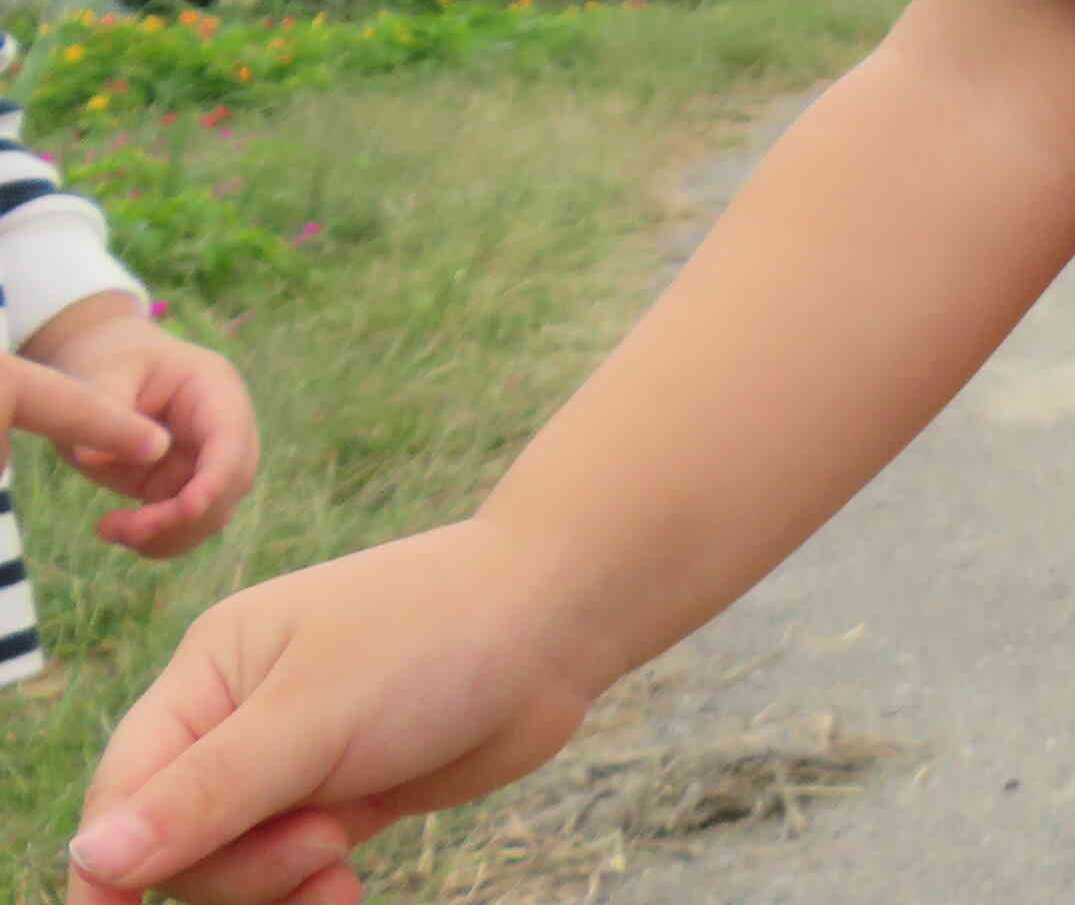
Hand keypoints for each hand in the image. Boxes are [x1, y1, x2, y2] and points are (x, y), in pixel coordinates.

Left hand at [24, 300, 259, 557]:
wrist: (109, 368)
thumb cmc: (110, 362)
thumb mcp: (103, 375)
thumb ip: (104, 411)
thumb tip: (94, 460)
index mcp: (216, 392)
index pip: (232, 440)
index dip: (217, 478)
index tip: (186, 509)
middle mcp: (224, 431)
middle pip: (230, 484)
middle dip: (183, 516)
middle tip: (121, 528)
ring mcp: (208, 461)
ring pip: (213, 513)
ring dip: (168, 535)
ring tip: (110, 528)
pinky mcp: (184, 486)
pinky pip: (186, 525)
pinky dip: (158, 540)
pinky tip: (117, 530)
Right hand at [67, 522, 599, 904]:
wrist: (558, 621)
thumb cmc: (434, 638)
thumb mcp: (313, 715)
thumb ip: (208, 792)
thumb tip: (92, 856)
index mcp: (210, 673)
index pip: (123, 791)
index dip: (112, 864)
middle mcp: (239, 718)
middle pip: (176, 844)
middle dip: (236, 868)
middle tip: (320, 843)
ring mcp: (293, 762)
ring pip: (233, 866)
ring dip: (276, 887)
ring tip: (341, 866)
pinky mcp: (345, 797)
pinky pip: (292, 871)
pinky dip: (309, 892)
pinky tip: (346, 893)